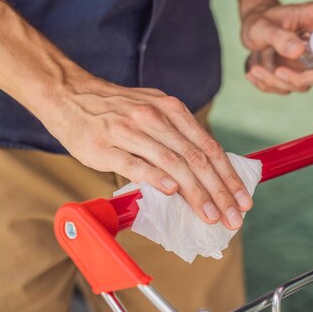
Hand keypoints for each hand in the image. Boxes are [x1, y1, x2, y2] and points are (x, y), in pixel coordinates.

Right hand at [36, 77, 251, 229]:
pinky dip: (157, 178)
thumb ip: (178, 136)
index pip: (209, 148)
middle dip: (220, 191)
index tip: (242, 200)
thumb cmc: (115, 110)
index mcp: (171, 110)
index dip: (229, 176)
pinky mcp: (106, 146)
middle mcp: (155, 118)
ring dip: (196, 193)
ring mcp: (130, 131)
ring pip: (173, 164)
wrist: (70, 95)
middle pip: (196, 159)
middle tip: (233, 216)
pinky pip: (136, 164)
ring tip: (210, 214)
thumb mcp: (153, 110)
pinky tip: (173, 192)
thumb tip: (205, 169)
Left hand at [241, 0, 312, 93]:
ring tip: (254, 66)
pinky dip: (269, 84)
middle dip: (301, 77)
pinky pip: (289, 89)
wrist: (252, 32)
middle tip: (277, 72)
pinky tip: (256, 71)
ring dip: (275, 80)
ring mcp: (312, 61)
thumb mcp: (261, 27)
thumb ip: (278, 37)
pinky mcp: (301, 74)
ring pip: (304, 84)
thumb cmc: (259, 21)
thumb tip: (298, 51)